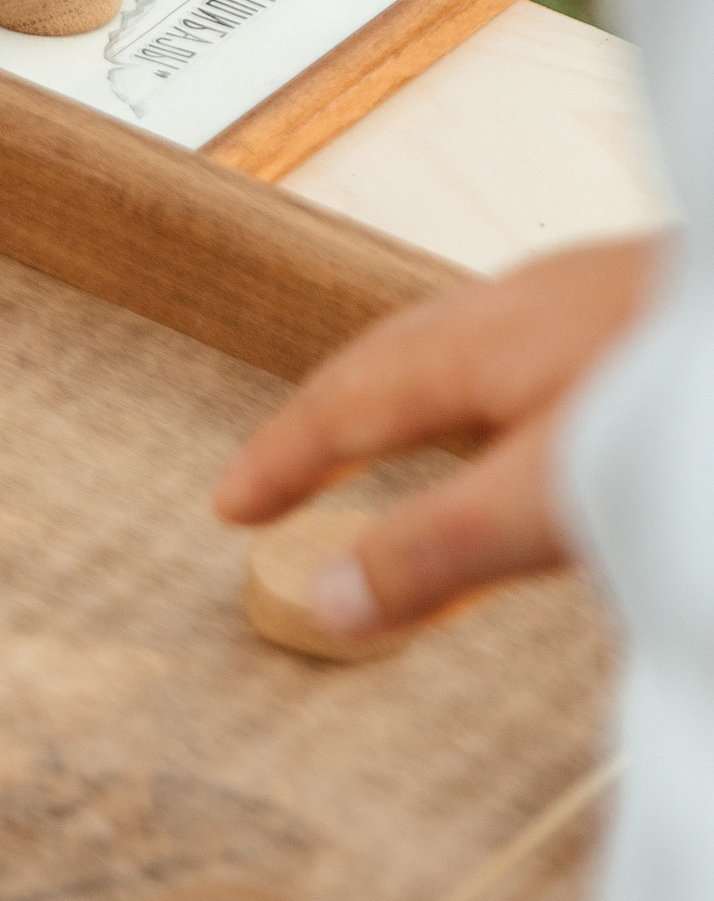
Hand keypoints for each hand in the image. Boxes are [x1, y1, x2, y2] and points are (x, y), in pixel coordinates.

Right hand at [215, 235, 664, 635]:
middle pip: (393, 357)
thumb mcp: (551, 498)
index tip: (233, 506)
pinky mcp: (655, 312)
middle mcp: (529, 303)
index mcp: (483, 342)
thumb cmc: (700, 402)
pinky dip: (485, 393)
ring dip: (409, 401)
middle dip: (329, 417)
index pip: (344, 402)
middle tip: (284, 471)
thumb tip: (327, 601)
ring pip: (468, 347)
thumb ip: (439, 550)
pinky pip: (533, 349)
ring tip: (386, 442)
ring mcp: (597, 299)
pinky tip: (529, 412)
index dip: (281, 459)